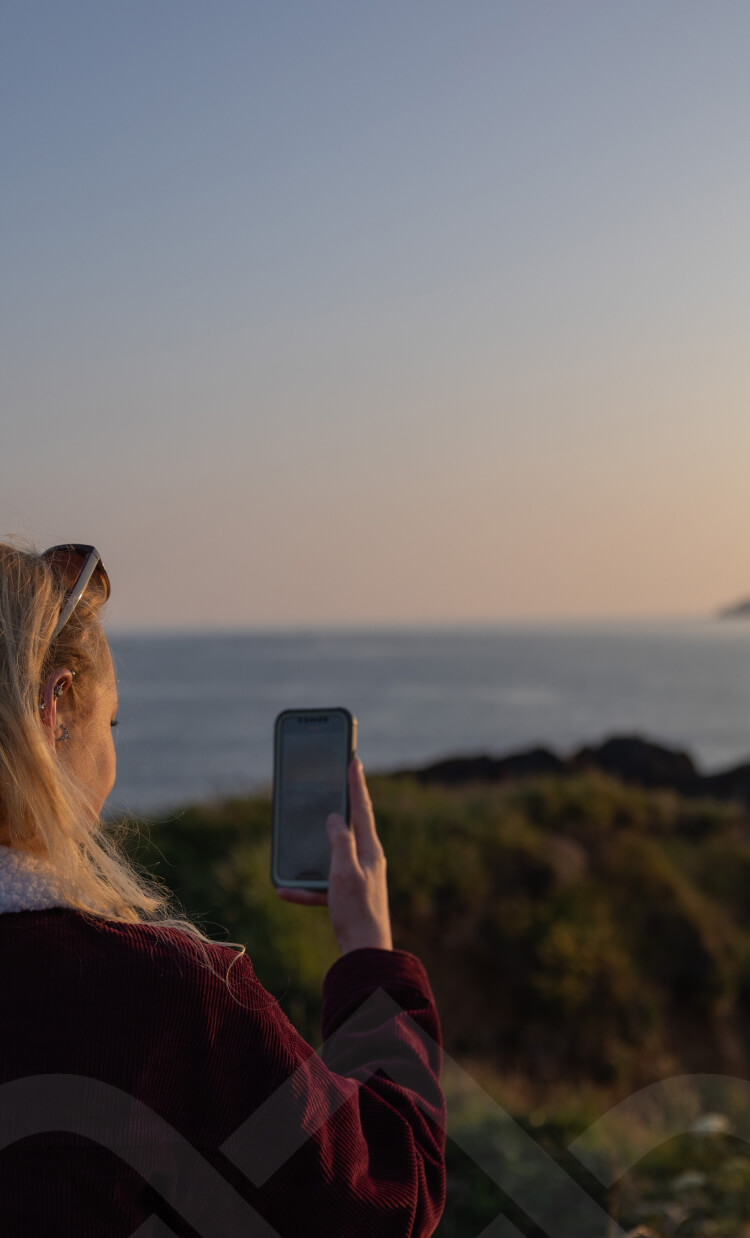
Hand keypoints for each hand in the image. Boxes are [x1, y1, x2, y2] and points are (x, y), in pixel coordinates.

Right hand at [276, 757, 392, 954]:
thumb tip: (335, 817)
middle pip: (349, 827)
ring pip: (331, 856)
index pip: (362, 807)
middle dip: (338, 807)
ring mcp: (358, 877)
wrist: (365, 955)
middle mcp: (367, 860)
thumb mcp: (344, 871)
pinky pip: (323, 885)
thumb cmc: (357, 912)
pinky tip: (285, 890)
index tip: (353, 758)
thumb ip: (339, 841)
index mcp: (370, 850)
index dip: (355, 782)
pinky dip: (306, 887)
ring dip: (313, 852)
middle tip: (332, 783)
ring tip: (299, 840)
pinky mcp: (348, 896)